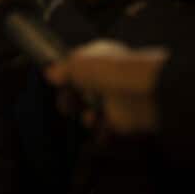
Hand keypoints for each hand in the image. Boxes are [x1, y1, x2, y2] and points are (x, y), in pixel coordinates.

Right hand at [45, 41, 167, 134]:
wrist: (143, 93)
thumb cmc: (110, 71)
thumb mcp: (76, 64)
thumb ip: (62, 69)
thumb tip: (51, 73)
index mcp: (99, 58)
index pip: (79, 68)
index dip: (67, 78)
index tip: (59, 86)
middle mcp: (108, 78)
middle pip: (84, 92)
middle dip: (74, 101)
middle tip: (69, 105)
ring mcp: (118, 99)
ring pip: (95, 112)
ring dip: (88, 118)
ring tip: (90, 118)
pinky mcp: (126, 120)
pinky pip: (109, 130)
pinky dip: (102, 134)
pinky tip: (99, 133)